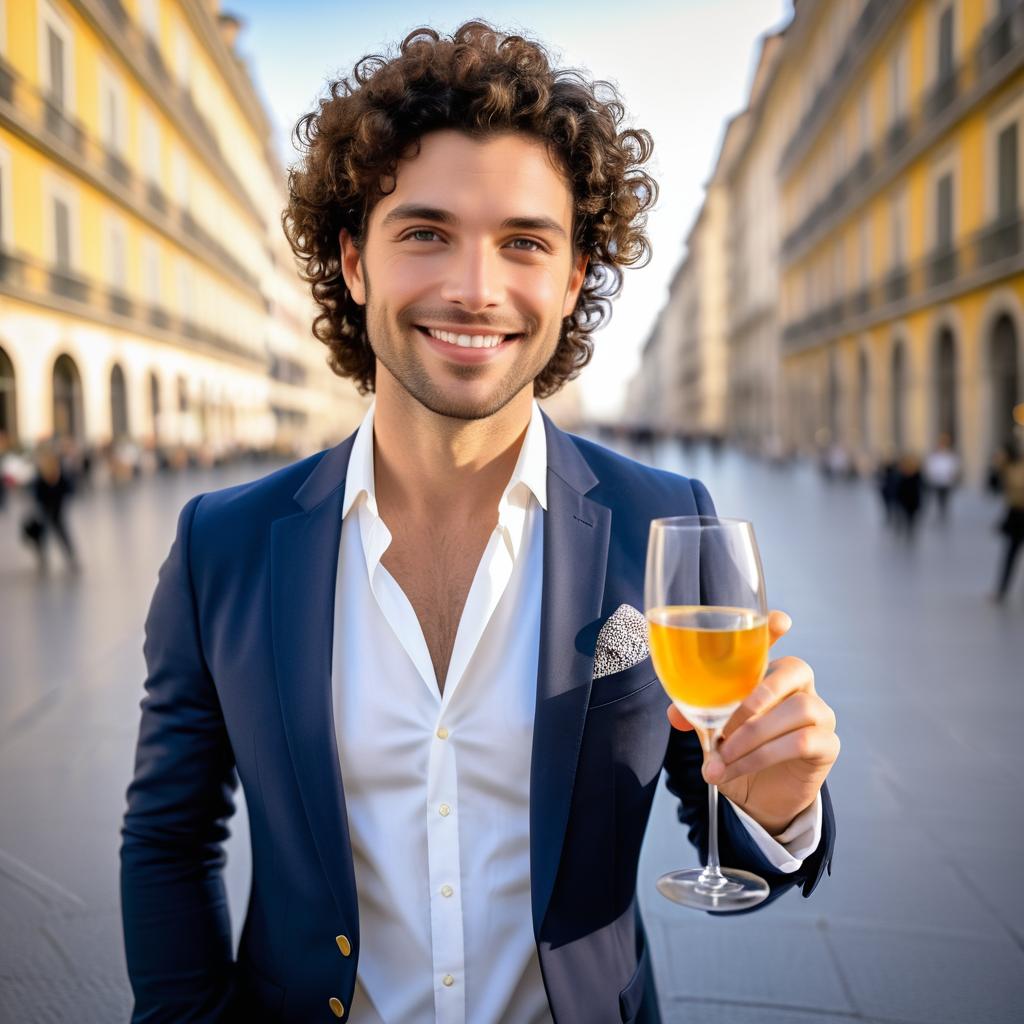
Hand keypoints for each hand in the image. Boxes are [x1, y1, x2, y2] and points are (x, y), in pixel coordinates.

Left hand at [666, 611, 839, 834]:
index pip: (775, 641)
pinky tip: (740, 767)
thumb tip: (676, 715)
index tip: (780, 622)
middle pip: (795, 669)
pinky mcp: (827, 744)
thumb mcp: (712, 735)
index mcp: (768, 674)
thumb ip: (697, 719)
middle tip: (726, 726)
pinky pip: (804, 741)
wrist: (761, 797)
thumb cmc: (739, 754)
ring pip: (799, 708)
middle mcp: (799, 687)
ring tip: (726, 756)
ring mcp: (819, 714)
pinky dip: (765, 756)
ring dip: (755, 734)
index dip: (775, 629)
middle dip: (758, 695)